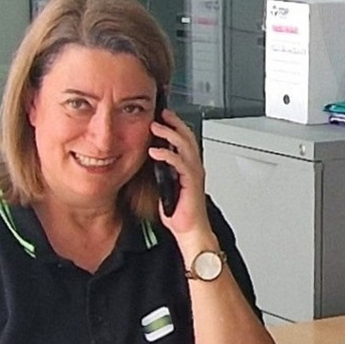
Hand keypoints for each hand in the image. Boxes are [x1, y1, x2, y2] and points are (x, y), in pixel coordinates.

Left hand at [149, 107, 210, 236]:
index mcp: (189, 167)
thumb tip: (150, 161)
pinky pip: (179, 163)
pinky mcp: (191, 181)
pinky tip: (154, 151)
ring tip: (155, 127)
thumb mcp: (166, 186)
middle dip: (174, 123)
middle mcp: (194, 167)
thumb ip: (162, 172)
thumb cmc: (179, 212)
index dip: (176, 126)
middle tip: (162, 113)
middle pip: (187, 137)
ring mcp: (194, 173)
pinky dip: (166, 155)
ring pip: (184, 145)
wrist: (190, 230)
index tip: (163, 116)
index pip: (185, 140)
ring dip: (169, 134)